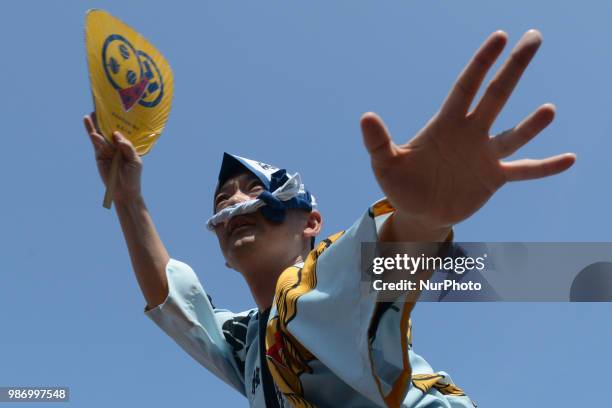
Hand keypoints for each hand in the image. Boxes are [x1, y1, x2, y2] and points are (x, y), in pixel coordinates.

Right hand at [84, 112, 142, 203]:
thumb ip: (127, 147)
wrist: (124, 191)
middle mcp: (116, 144)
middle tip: (101, 103)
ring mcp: (106, 148)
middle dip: (106, 118)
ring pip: (100, 133)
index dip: (120, 119)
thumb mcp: (134, 160)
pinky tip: (88, 124)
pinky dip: (91, 132)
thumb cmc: (133, 176)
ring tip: (92, 111)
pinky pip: (95, 141)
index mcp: (127, 144)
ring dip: (96, 123)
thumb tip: (116, 134)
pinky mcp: (99, 154)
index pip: (123, 129)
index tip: (117, 107)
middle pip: (109, 128)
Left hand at [361, 30, 574, 236]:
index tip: (499, 38)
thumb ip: (378, 142)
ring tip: (548, 110)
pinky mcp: (494, 178)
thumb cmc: (400, 184)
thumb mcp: (385, 164)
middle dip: (513, 68)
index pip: (466, 87)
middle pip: (496, 95)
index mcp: (445, 124)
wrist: (418, 211)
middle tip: (534, 37)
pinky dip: (545, 166)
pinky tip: (569, 159)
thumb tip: (365, 117)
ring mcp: (484, 155)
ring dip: (532, 124)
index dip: (481, 63)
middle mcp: (470, 133)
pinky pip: (525, 170)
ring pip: (514, 135)